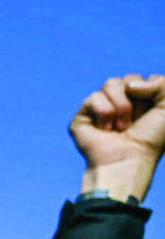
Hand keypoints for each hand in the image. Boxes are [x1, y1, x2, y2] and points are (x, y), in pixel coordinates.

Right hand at [71, 73, 164, 201]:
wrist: (129, 158)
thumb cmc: (151, 138)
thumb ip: (161, 83)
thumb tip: (129, 86)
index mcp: (139, 101)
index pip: (141, 80)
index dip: (149, 94)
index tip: (149, 115)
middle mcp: (119, 104)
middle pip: (127, 79)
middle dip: (135, 100)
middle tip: (134, 122)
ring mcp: (100, 109)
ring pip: (110, 84)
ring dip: (121, 107)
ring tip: (120, 127)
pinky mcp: (82, 116)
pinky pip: (94, 97)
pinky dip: (104, 113)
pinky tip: (105, 129)